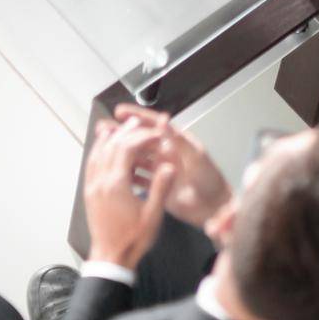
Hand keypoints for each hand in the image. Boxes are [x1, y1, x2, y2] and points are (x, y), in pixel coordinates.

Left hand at [84, 116, 174, 269]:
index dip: (143, 137)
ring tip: (123, 127)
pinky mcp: (89, 192)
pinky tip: (104, 145)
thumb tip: (169, 165)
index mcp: (116, 185)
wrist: (110, 259)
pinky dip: (98, 150)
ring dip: (111, 137)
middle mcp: (101, 181)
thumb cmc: (132, 239)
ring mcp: (92, 186)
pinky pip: (91, 164)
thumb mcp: (152, 215)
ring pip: (98, 152)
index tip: (157, 135)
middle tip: (140, 122)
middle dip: (127, 131)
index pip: (127, 148)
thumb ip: (161, 188)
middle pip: (112, 145)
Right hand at [112, 105, 231, 230]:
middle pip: (140, 140)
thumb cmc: (210, 179)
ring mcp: (161, 170)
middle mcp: (166, 153)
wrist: (214, 207)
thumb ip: (178, 139)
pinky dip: (128, 174)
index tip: (120, 112)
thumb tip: (163, 119)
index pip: (153, 125)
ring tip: (104, 149)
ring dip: (122, 152)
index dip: (136, 117)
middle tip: (104, 128)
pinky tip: (115, 174)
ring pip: (137, 158)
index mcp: (176, 142)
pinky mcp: (159, 186)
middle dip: (123, 133)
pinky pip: (139, 178)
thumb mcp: (195, 156)